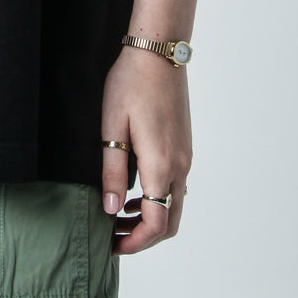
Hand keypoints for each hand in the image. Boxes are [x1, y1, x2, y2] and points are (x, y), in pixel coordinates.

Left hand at [100, 46, 191, 255]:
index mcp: (161, 164)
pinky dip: (158, 199)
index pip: (156, 223)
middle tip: (113, 236)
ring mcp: (186, 156)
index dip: (134, 242)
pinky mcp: (184, 145)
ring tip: (118, 215)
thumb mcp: (112, 126)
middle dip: (143, 237)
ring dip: (150, 218)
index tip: (111, 244)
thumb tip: (111, 209)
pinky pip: (176, 185)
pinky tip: (134, 190)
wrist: (158, 53)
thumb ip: (113, 170)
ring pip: (174, 204)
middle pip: (170, 222)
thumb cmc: (131, 83)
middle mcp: (180, 165)